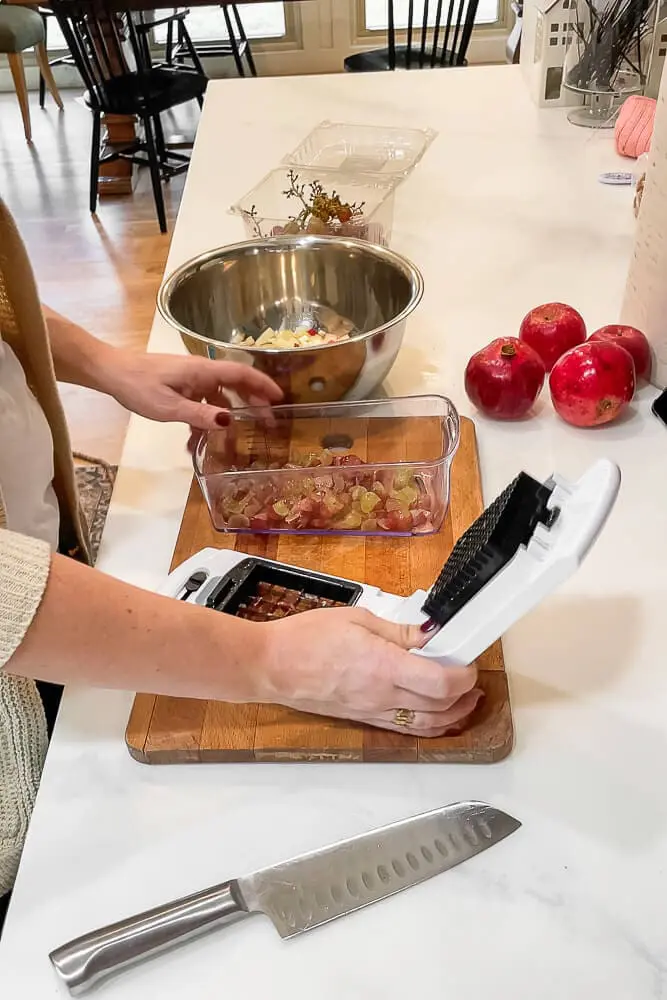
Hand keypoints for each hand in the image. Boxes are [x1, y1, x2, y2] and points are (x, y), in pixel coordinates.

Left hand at [107, 351, 282, 428]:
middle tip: (266, 422)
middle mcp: (201, 372)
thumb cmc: (138, 386)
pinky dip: (203, 419)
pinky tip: (196, 441)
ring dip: (226, 416)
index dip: (262, 385)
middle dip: (253, 402)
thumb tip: (228, 422)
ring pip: (218, 396)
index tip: (279, 398)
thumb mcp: (169, 407)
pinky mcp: (180, 386)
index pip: (241, 374)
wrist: (111, 372)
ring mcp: (190, 379)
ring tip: (233, 439)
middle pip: (235, 384)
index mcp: (202, 371)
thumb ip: (199, 415)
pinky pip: (200, 402)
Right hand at [255, 607, 481, 735]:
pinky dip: (428, 725)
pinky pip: (404, 729)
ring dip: (453, 716)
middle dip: (464, 694)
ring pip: (426, 725)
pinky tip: (435, 715)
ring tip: (466, 701)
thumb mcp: (357, 619)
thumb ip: (398, 631)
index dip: (464, 676)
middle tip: (471, 676)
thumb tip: (429, 634)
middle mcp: (382, 695)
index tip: (468, 661)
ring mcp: (372, 711)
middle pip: (440, 707)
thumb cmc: (306, 638)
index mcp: (383, 666)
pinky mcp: (363, 718)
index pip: (440, 682)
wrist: (272, 666)